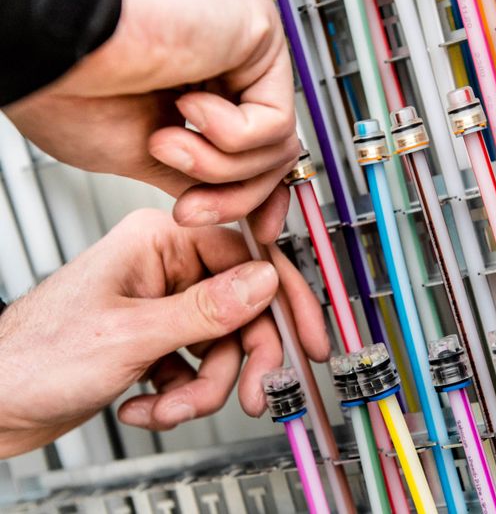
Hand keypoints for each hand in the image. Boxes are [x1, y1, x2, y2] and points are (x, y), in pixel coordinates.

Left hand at [0, 209, 327, 456]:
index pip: (248, 259)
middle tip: (250, 393)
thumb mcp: (131, 335)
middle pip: (241, 310)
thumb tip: (265, 282)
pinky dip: (179, 395)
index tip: (307, 338)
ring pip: (222, 346)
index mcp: (159, 242)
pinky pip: (198, 366)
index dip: (284, 301)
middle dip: (239, 362)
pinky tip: (147, 405)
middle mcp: (166, 268)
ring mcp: (163, 306)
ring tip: (168, 407)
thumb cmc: (33, 359)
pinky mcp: (158, 339)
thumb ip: (206, 309)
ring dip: (202, 388)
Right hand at [2, 0, 296, 243]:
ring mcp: (244, 53)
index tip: (258, 231)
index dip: (260, 197)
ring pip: (276, 144)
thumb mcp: (141, 154)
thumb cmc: (68, 88)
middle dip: (234, 198)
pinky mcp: (257, 34)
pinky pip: (276, 120)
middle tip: (190, 210)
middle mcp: (227, 67)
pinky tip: (186, 107)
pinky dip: (229, 136)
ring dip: (218, 168)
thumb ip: (198, 175)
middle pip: (271, 155)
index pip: (259, 151)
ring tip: (165, 144)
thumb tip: (232, 200)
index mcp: (199, 89)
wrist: (47, 49)